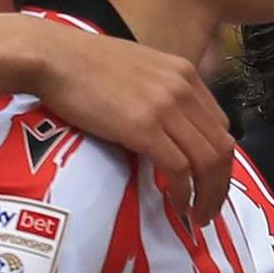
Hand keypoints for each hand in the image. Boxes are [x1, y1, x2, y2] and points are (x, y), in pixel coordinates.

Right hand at [30, 24, 234, 224]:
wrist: (52, 56)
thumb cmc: (81, 63)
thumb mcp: (137, 70)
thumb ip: (158, 93)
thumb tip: (163, 127)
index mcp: (185, 74)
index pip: (220, 125)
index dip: (220, 160)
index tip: (210, 182)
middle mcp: (183, 88)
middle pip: (222, 146)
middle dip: (221, 185)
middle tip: (210, 209)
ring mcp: (166, 106)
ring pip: (207, 161)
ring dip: (207, 195)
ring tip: (198, 216)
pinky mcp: (144, 127)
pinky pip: (179, 168)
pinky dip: (182, 192)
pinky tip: (176, 204)